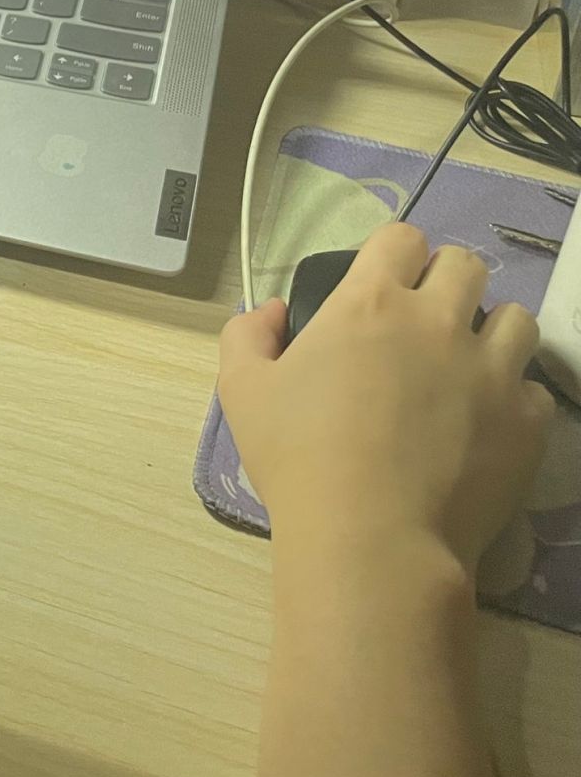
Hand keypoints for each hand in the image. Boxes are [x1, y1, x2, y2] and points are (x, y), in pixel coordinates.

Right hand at [218, 223, 554, 572]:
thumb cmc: (298, 458)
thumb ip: (248, 334)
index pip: (401, 239)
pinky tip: (486, 422)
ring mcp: (492, 370)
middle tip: (425, 321)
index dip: (393, 254)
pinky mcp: (527, 421)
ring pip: (517, 318)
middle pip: (466, 265)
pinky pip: (534, 389)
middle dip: (447, 281)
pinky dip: (513, 398)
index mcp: (370, 303)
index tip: (383, 282)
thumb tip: (273, 311)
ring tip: (468, 364)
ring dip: (491, 331)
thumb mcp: (242, 390)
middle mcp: (439, 322)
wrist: (373, 537)